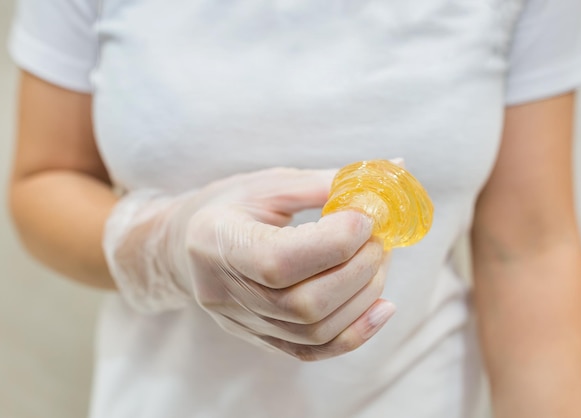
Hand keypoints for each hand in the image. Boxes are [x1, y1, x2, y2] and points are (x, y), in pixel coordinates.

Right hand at [103, 168, 394, 359]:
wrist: (188, 245)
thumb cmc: (230, 206)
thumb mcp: (268, 184)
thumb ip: (325, 184)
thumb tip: (392, 170)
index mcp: (215, 242)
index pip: (278, 261)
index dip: (334, 242)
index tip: (368, 216)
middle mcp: (224, 292)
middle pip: (303, 303)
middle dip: (357, 268)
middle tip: (379, 237)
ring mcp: (241, 323)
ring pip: (314, 330)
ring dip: (363, 295)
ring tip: (378, 260)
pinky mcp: (261, 338)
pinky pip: (312, 351)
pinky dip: (356, 333)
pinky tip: (382, 307)